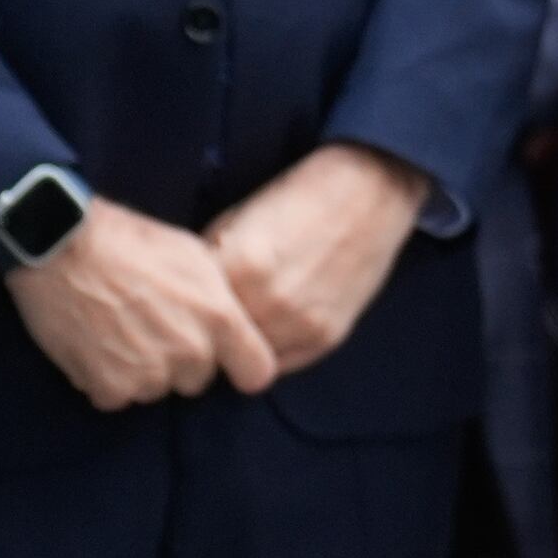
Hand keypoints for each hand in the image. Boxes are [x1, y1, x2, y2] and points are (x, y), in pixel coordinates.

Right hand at [8, 197, 279, 410]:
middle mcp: (190, 352)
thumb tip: (231, 321)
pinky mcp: (109, 387)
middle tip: (152, 327)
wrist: (64, 245)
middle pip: (197, 380)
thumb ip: (218, 297)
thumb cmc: (130, 240)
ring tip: (118, 330)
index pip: (257, 372)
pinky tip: (94, 344)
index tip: (228, 360)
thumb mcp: (193, 255)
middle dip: (179, 361)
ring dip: (140, 371)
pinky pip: (116, 396)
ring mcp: (149, 374)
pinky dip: (104, 378)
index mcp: (220, 318)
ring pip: (155, 389)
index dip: (241, 366)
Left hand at [210, 143, 428, 375]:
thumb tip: (190, 293)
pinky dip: (271, 351)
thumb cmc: (299, 196)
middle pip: (218, 341)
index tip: (189, 303)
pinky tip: (271, 325)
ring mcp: (302, 325)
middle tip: (212, 318)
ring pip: (249, 362)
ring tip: (244, 321)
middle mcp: (271, 303)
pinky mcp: (328, 337)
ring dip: (243, 346)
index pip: (192, 310)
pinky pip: (283, 365)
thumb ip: (210, 259)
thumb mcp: (239, 216)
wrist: (369, 192)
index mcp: (240, 267)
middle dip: (213, 329)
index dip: (188, 306)